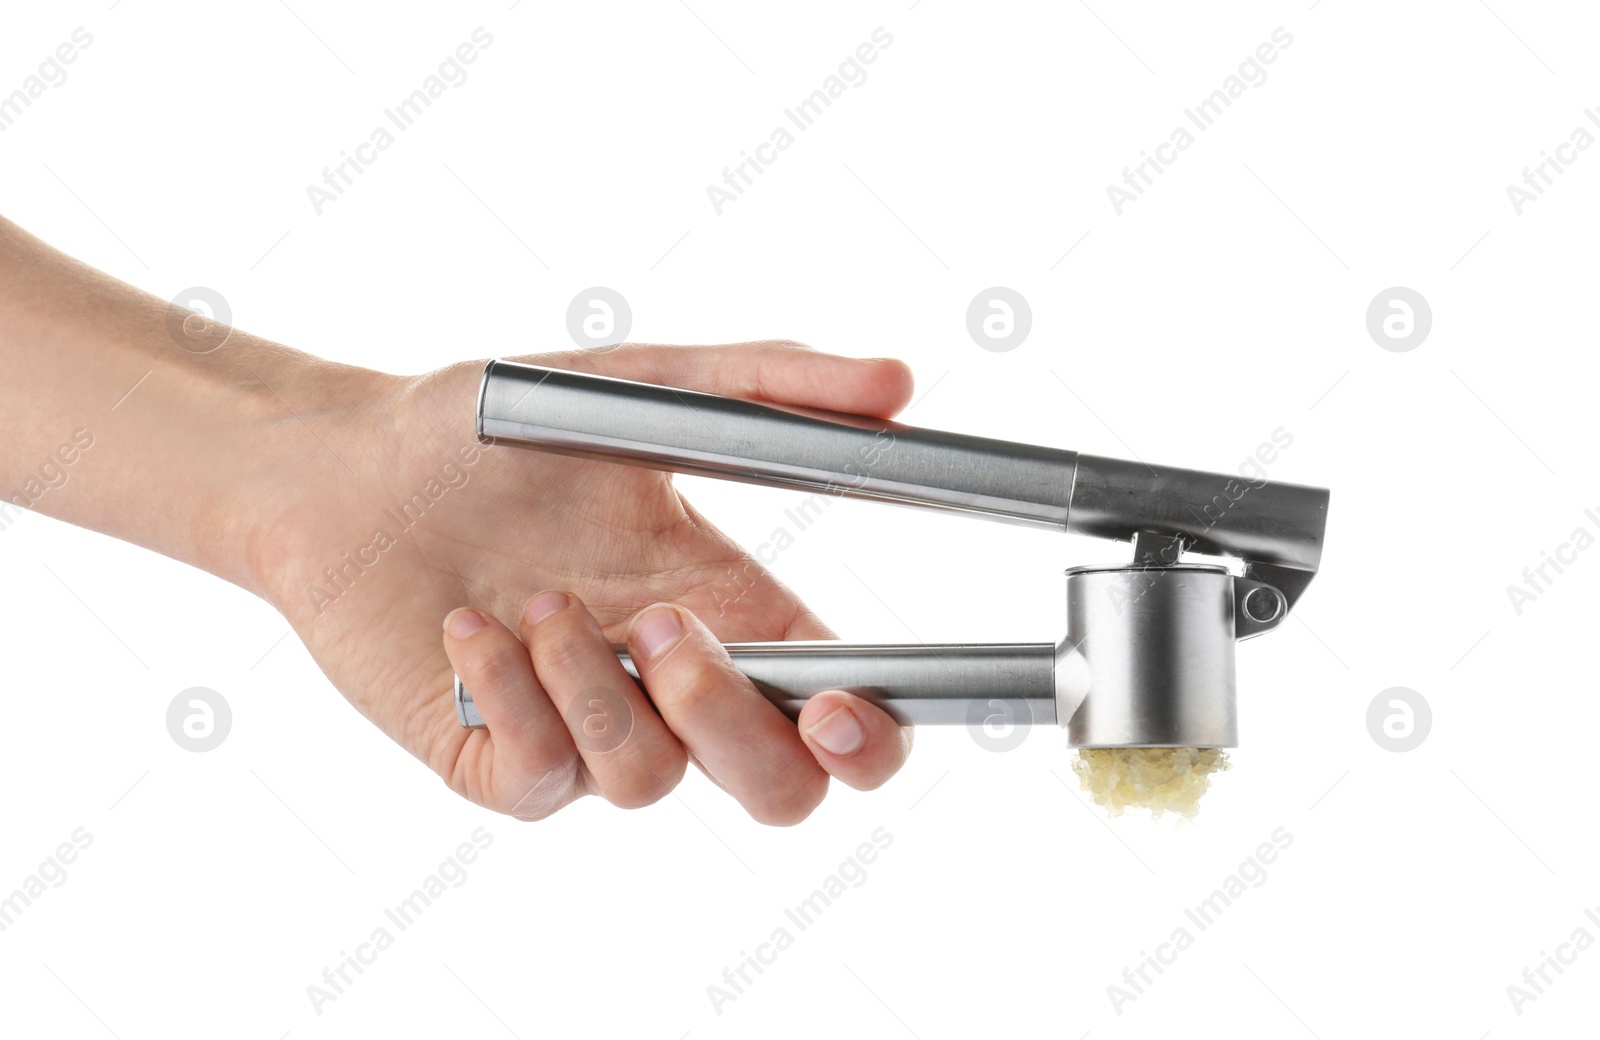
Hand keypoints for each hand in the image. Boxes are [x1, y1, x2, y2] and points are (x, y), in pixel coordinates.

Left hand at [250, 341, 916, 823]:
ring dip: (598, 685)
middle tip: (665, 626)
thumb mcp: (641, 388)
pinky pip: (542, 779)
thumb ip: (770, 383)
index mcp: (729, 611)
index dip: (871, 741)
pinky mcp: (495, 757)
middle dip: (735, 723)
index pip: (841, 716)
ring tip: (538, 599)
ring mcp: (583, 732)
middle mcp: (667, 689)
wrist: (347, 466)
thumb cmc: (496, 433)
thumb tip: (901, 380)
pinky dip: (514, 698)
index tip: (847, 705)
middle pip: (777, 790)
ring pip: (651, 782)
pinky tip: (468, 627)